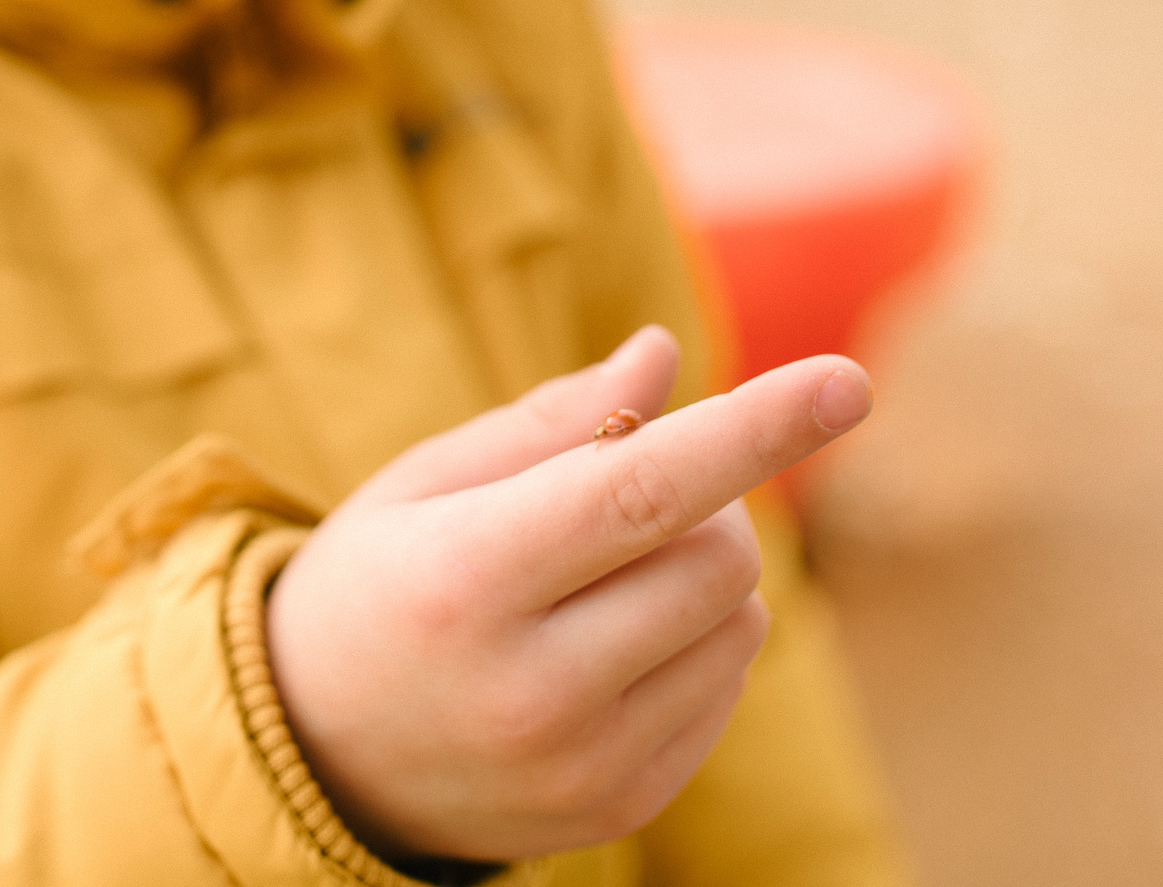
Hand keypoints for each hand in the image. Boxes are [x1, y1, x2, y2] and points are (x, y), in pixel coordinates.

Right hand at [265, 326, 873, 863]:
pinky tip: (613, 646)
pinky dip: (700, 644)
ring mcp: (578, 764)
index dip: (753, 430)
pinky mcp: (616, 809)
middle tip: (628, 499)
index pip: (641, 491)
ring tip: (608, 578)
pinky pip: (726, 692)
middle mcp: (528, 688)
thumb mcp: (429, 482)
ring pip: (739, 625)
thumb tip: (663, 354)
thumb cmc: (377, 584)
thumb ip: (554, 422)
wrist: (316, 757)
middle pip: (715, 558)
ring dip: (707, 574)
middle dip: (705, 502)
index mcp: (466, 579)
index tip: (846, 379)